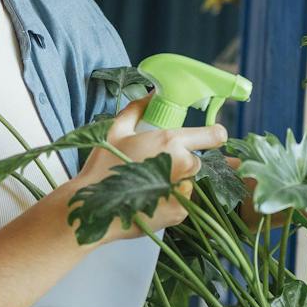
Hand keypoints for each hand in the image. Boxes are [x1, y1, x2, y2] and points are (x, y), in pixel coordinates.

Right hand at [64, 96, 227, 243]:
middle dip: (182, 161)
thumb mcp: (116, 130)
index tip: (213, 136)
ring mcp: (182, 191)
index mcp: (170, 141)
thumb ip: (137, 109)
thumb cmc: (101, 167)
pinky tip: (149, 199)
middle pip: (196, 160)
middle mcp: (182, 165)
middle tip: (155, 165)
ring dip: (176, 180)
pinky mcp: (179, 212)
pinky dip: (171, 199)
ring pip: (189, 181)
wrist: (92, 209)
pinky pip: (182, 201)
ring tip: (148, 185)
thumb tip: (152, 94)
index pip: (213, 135)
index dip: (214, 134)